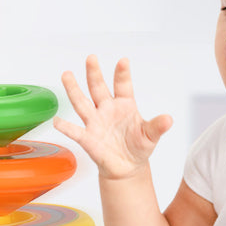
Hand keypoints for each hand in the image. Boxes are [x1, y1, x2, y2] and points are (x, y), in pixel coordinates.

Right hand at [56, 55, 172, 178]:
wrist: (127, 167)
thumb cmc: (138, 147)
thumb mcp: (150, 136)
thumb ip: (157, 126)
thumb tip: (169, 120)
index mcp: (124, 105)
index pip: (123, 86)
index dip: (122, 74)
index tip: (123, 61)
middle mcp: (107, 109)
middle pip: (98, 88)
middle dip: (94, 73)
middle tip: (91, 58)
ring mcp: (95, 122)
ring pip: (82, 103)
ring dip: (74, 89)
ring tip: (67, 75)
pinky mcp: (87, 138)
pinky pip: (75, 131)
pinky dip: (65, 127)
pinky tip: (57, 121)